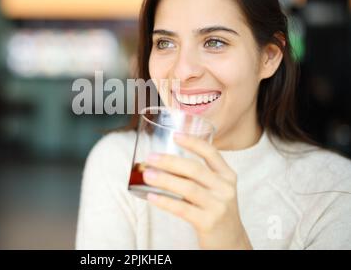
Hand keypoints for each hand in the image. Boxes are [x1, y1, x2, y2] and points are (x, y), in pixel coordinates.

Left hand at [143, 133, 252, 249]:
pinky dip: (165, 202)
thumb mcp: (216, 189)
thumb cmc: (216, 209)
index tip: (175, 135)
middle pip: (194, 169)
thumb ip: (199, 176)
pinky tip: (151, 197)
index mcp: (227, 176)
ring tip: (147, 175)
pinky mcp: (208, 222)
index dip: (193, 142)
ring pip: (188, 188)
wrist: (230, 241)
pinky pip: (182, 209)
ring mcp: (218, 206)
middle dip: (170, 161)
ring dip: (164, 180)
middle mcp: (225, 189)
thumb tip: (164, 162)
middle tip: (150, 158)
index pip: (211, 153)